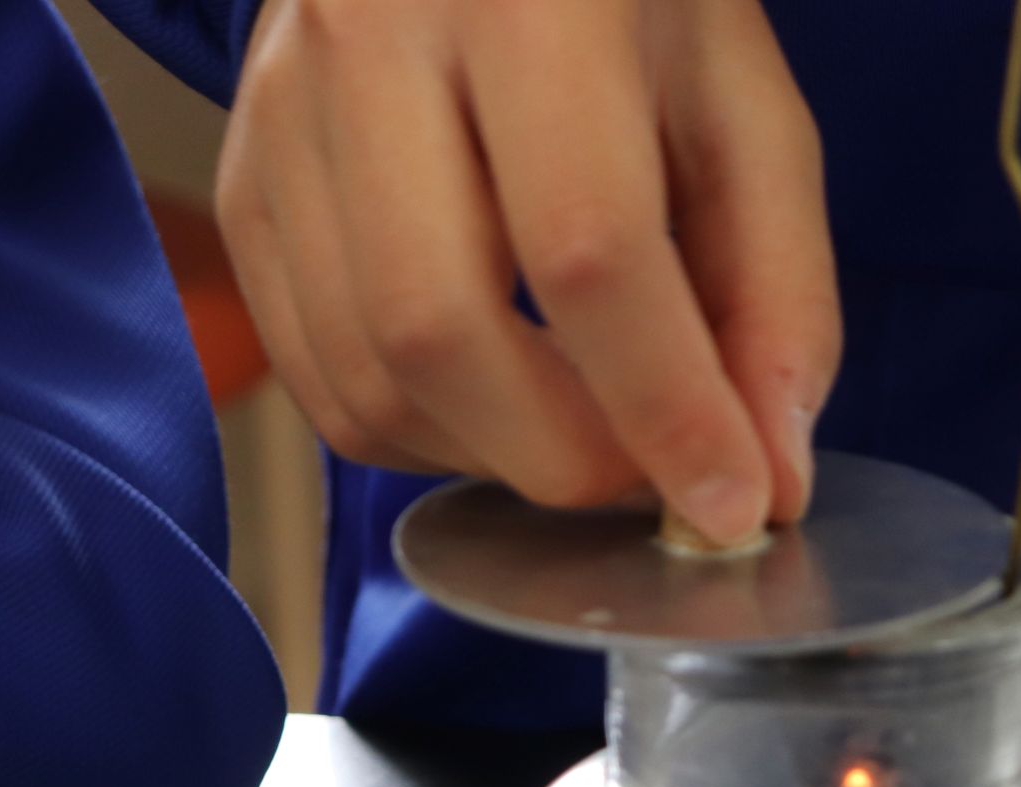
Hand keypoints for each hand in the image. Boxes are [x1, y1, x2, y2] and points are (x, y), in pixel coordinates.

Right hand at [217, 0, 840, 545]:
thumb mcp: (743, 101)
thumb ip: (776, 288)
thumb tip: (767, 473)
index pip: (585, 247)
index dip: (663, 408)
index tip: (728, 505)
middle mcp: (373, 34)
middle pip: (438, 327)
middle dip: (562, 456)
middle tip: (649, 483)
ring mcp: (282, 107)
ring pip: (364, 370)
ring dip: (490, 457)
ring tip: (581, 436)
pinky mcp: (244, 175)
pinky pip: (313, 370)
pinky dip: (416, 435)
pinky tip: (493, 409)